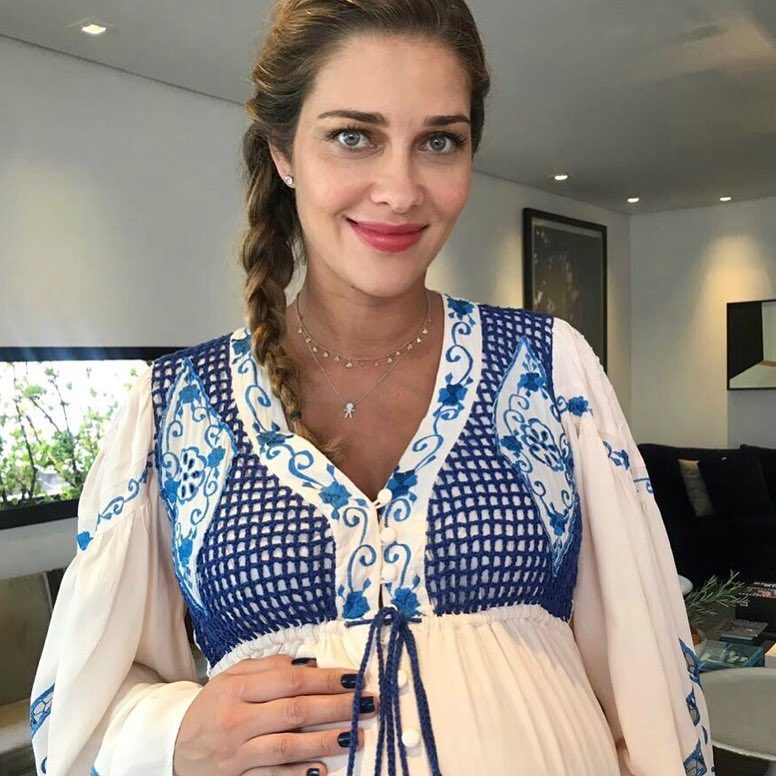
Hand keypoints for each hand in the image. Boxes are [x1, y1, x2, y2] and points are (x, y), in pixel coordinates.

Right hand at [173, 654, 377, 775]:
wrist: (172, 747)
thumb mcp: (231, 677)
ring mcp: (237, 754)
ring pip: (288, 745)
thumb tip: (309, 663)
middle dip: (335, 706)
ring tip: (356, 733)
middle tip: (367, 703)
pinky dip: (298, 773)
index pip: (290, 681)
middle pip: (294, 711)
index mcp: (236, 689)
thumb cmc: (212, 706)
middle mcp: (237, 720)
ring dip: (325, 740)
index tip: (354, 678)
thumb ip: (267, 666)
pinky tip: (322, 769)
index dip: (326, 679)